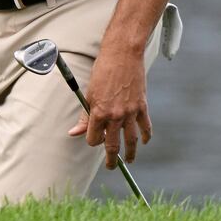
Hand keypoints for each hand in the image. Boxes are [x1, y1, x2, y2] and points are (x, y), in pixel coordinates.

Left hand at [67, 45, 150, 169]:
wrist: (123, 54)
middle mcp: (115, 115)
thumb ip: (85, 115)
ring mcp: (130, 112)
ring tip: (129, 161)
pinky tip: (144, 142)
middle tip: (111, 166)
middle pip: (113, 145)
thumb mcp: (89, 93)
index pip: (94, 139)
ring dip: (130, 154)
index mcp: (98, 112)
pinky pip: (146, 127)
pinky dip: (146, 136)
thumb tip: (74, 132)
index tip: (95, 140)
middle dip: (111, 160)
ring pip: (131, 141)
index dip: (93, 141)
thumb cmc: (103, 70)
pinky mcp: (142, 106)